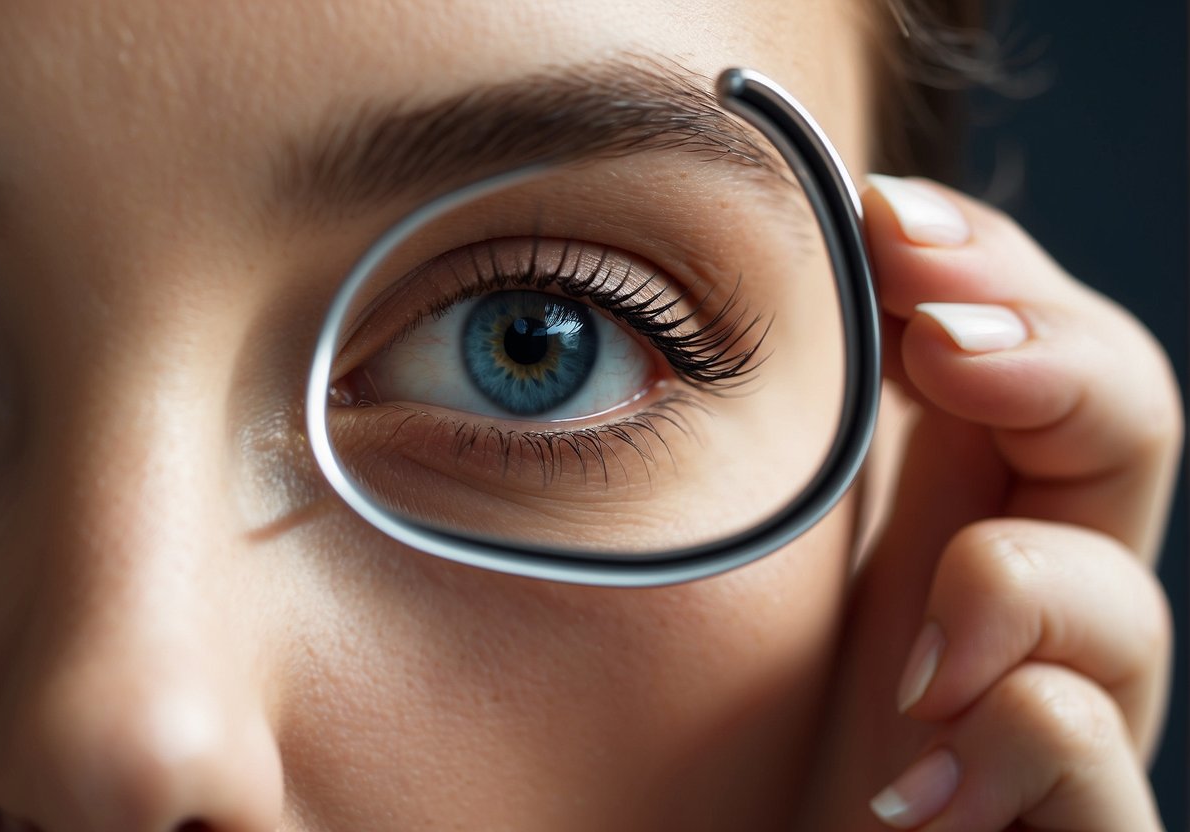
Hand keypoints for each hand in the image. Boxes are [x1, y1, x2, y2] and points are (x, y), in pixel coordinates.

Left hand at [794, 176, 1181, 830]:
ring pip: (1123, 600)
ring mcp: (1067, 724)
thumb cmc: (733, 756)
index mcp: (947, 519)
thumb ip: (752, 459)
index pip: (1018, 347)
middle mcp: (1028, 608)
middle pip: (1124, 419)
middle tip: (942, 341)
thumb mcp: (750, 575)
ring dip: (1008, 596)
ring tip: (914, 674)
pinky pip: (1087, 753)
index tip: (878, 213)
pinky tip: (921, 790)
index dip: (980, 264)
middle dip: (1047, 350)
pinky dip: (1015, 749)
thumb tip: (652, 309)